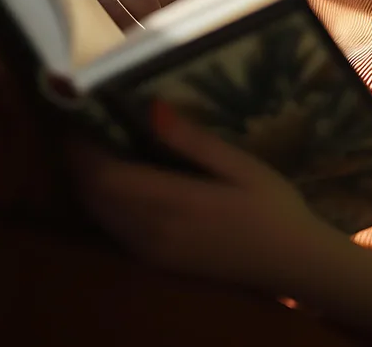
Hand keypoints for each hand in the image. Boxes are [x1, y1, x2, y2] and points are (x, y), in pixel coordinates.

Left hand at [68, 101, 341, 293]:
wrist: (291, 262)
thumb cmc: (273, 206)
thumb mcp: (241, 165)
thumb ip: (193, 141)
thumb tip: (151, 108)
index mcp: (176, 203)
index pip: (105, 176)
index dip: (84, 147)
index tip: (83, 114)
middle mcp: (153, 231)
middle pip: (93, 194)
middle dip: (80, 160)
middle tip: (86, 124)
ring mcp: (151, 251)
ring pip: (98, 213)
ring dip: (89, 181)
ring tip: (98, 146)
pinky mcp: (155, 261)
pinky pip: (113, 228)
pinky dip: (104, 201)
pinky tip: (120, 180)